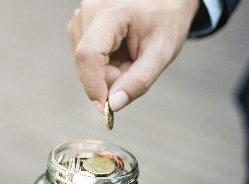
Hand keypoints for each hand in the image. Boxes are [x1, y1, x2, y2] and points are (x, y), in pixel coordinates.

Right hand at [68, 0, 199, 111]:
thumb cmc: (168, 18)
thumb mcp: (161, 52)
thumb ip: (138, 81)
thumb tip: (113, 105)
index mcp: (112, 13)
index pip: (89, 54)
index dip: (93, 85)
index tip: (105, 107)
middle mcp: (90, 11)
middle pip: (87, 63)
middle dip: (108, 78)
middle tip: (134, 70)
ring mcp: (82, 15)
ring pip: (85, 63)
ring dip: (107, 70)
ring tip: (130, 55)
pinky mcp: (80, 22)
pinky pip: (86, 56)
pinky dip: (103, 62)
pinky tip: (120, 50)